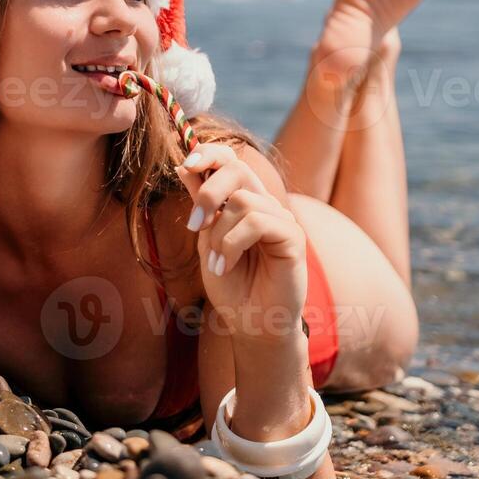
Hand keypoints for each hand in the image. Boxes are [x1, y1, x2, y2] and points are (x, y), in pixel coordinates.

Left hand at [175, 144, 307, 342]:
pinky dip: (233, 245)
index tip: (186, 166)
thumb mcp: (206, 241)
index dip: (210, 154)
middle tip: (194, 226)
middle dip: (208, 193)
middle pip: (238, 169)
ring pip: (244, 201)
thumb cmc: (231, 286)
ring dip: (219, 234)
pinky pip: (258, 223)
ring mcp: (282, 219)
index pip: (232, 160)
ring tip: (217, 263)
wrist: (251, 324)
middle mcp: (265, 205)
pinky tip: (227, 265)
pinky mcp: (293, 237)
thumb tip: (184, 166)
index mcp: (245, 202)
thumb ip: (202, 206)